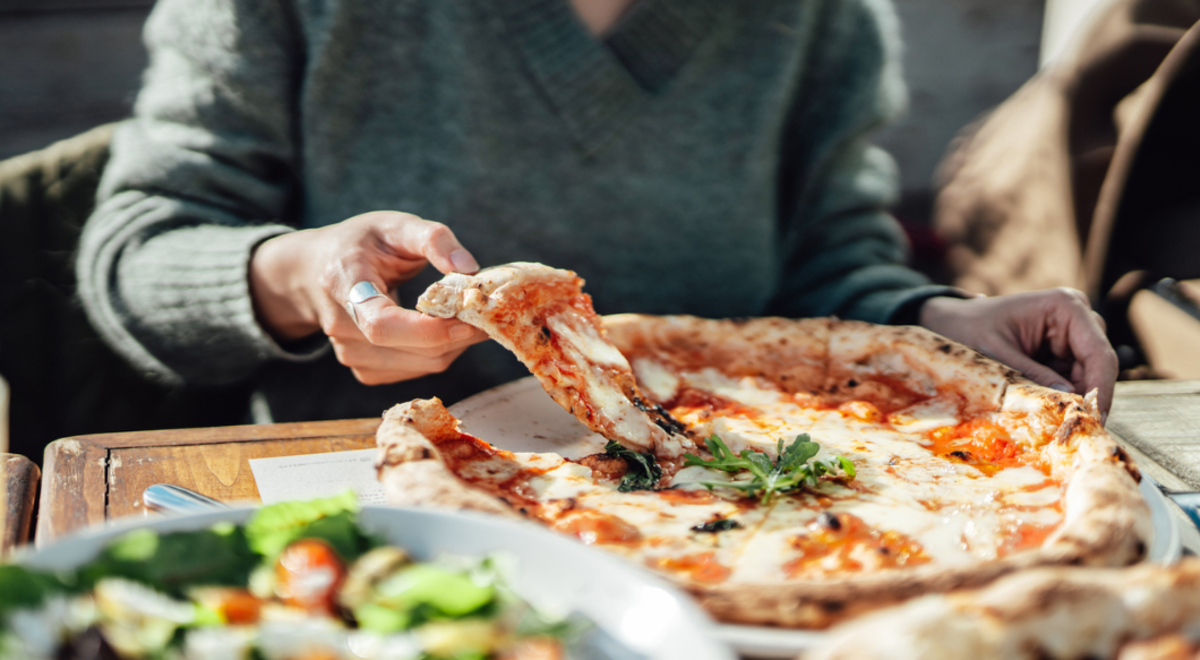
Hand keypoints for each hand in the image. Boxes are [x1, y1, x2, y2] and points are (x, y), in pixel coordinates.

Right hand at [249, 211, 488, 384]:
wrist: (314, 271)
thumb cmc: (359, 244)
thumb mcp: (393, 225)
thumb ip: (432, 239)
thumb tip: (469, 269)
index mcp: (342, 284)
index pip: (382, 325)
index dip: (428, 330)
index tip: (469, 320)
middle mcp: (341, 327)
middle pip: (411, 350)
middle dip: (458, 335)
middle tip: (490, 313)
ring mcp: (350, 354)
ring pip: (421, 365)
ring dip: (454, 344)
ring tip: (468, 315)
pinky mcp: (364, 371)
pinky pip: (416, 371)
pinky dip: (441, 352)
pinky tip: (445, 328)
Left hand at [918, 289, 1118, 418]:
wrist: (953, 324)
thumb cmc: (970, 330)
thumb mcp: (997, 355)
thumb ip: (1033, 375)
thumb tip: (1068, 399)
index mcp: (1065, 307)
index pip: (1098, 353)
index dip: (1101, 389)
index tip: (1096, 420)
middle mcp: (1077, 318)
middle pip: (1098, 367)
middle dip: (1087, 399)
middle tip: (1074, 431)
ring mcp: (1072, 335)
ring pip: (1088, 377)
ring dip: (1074, 400)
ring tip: (1055, 424)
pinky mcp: (1063, 352)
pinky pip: (1073, 380)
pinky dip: (1062, 397)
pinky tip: (1047, 413)